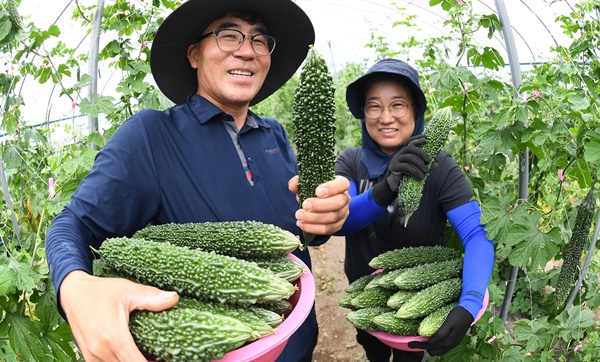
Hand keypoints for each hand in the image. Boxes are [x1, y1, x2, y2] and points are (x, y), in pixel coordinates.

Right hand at [60, 270, 178, 360]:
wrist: (73, 293)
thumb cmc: (101, 291)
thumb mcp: (128, 290)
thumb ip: (151, 297)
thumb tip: (174, 298)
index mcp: (113, 337)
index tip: (165, 357)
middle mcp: (100, 351)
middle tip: (160, 355)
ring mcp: (92, 356)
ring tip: (149, 355)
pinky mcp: (89, 357)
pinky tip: (132, 354)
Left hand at [289, 175, 349, 235]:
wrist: (319, 203)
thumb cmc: (314, 191)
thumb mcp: (307, 184)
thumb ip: (299, 182)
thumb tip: (293, 185)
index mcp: (340, 184)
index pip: (342, 184)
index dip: (331, 188)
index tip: (317, 191)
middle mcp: (345, 198)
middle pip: (339, 202)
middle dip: (320, 205)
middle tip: (305, 205)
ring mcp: (343, 213)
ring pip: (332, 218)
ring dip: (313, 218)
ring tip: (299, 216)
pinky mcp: (338, 225)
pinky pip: (327, 229)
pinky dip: (313, 228)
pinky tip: (302, 224)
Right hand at [372, 134, 430, 205]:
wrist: (392, 186)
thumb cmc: (405, 176)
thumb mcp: (415, 169)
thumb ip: (424, 165)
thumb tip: (437, 164)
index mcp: (404, 152)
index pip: (410, 141)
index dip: (417, 138)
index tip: (426, 137)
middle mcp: (399, 153)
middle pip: (411, 148)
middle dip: (422, 153)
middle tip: (429, 160)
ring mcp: (396, 160)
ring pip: (410, 157)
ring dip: (420, 164)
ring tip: (426, 171)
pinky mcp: (394, 167)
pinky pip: (406, 167)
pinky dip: (415, 171)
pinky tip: (420, 176)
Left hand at [407, 306, 473, 355]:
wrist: (469, 311)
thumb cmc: (457, 315)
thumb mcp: (448, 323)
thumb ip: (440, 334)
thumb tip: (431, 343)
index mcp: (448, 342)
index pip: (430, 347)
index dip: (419, 345)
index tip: (409, 343)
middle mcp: (450, 345)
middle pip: (433, 351)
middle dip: (424, 347)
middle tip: (415, 341)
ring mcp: (453, 343)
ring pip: (438, 350)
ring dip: (430, 347)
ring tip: (422, 339)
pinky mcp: (454, 340)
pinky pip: (442, 346)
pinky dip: (435, 344)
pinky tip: (432, 337)